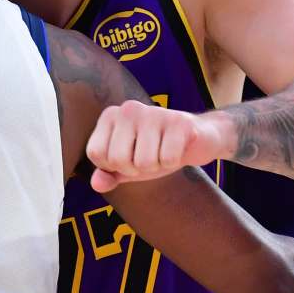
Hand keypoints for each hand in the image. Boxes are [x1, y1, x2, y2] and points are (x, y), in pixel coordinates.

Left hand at [86, 100, 226, 192]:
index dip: (112, 166)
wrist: (197, 139)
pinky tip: (177, 149)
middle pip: (118, 159)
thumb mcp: (127, 165)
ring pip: (144, 162)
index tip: (128, 156)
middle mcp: (128, 109)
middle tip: (148, 155)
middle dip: (135, 168)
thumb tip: (96, 184)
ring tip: (162, 151)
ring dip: (156, 166)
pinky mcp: (179, 121)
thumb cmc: (156, 151)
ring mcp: (154, 112)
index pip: (96, 153)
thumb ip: (108, 175)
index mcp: (111, 115)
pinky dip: (173, 161)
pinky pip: (167, 159)